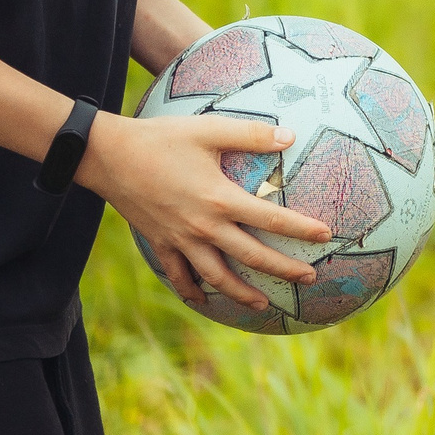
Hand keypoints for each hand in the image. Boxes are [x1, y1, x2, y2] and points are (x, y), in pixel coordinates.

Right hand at [77, 112, 332, 311]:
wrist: (108, 156)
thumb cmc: (161, 138)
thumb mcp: (210, 129)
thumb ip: (252, 134)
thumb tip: (291, 135)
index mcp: (220, 199)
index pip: (271, 219)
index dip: (301, 229)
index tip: (326, 236)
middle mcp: (204, 227)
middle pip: (251, 257)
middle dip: (282, 270)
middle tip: (309, 280)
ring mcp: (180, 240)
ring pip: (216, 276)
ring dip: (241, 293)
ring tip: (262, 305)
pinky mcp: (159, 243)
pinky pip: (178, 275)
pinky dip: (191, 290)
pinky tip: (202, 300)